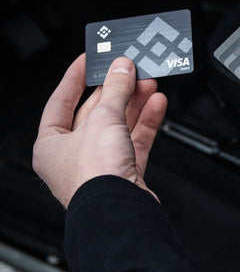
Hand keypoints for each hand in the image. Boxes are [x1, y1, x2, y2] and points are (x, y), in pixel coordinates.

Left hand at [33, 55, 167, 207]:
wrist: (120, 211)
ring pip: (119, 125)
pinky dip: (146, 121)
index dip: (75, 78)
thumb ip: (115, 90)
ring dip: (135, 103)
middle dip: (116, 90)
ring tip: (149, 83)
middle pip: (96, 112)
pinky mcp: (125, 171)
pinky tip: (156, 105)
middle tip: (130, 70)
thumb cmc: (95, 178)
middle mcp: (74, 155)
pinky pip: (136, 140)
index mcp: (51, 144)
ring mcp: (101, 163)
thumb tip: (121, 69)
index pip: (60, 101)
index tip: (88, 60)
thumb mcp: (103, 119)